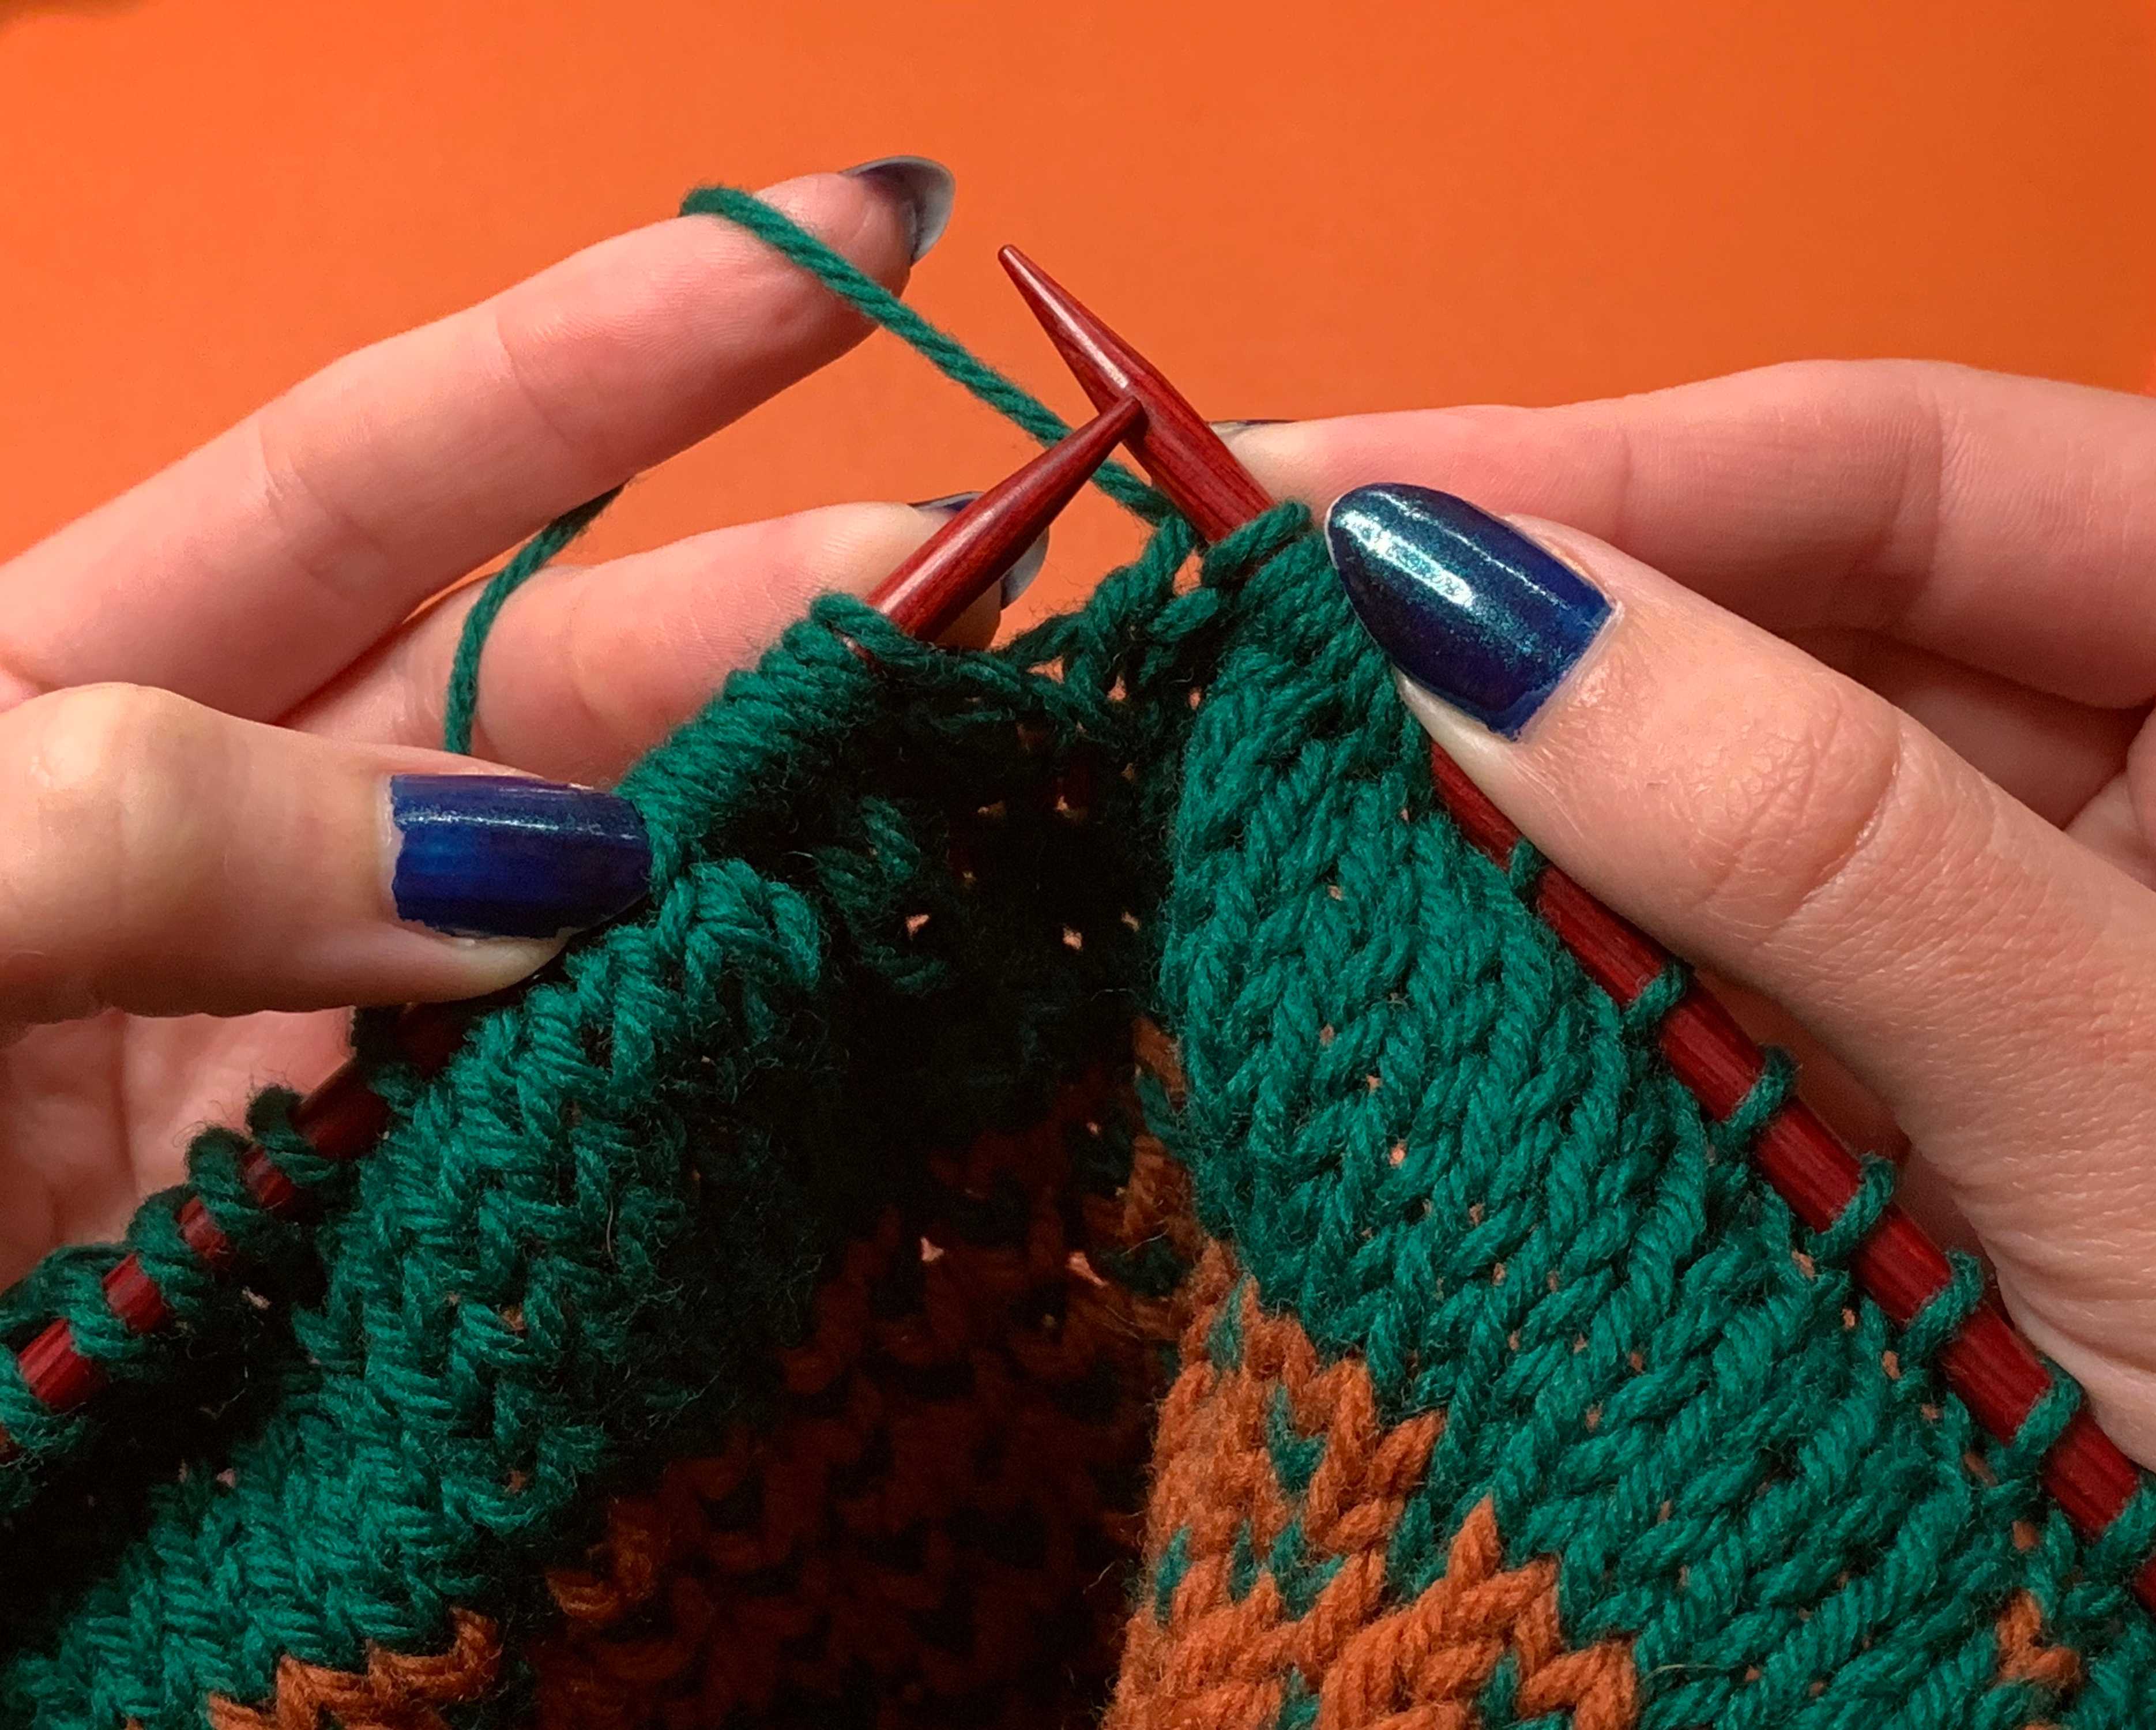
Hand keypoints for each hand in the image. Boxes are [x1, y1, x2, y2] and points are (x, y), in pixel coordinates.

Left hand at [0, 160, 989, 1281]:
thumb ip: (137, 831)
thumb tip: (518, 876)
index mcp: (59, 681)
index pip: (388, 467)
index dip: (627, 351)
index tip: (845, 246)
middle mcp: (212, 837)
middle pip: (547, 686)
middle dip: (782, 603)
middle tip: (1010, 574)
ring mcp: (291, 1046)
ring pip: (590, 913)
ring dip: (780, 843)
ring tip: (983, 772)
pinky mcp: (333, 1249)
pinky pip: (548, 1137)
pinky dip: (685, 1087)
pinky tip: (828, 1022)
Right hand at [1231, 363, 2155, 1617]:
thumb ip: (1833, 852)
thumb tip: (1468, 625)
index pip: (1911, 475)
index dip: (1605, 472)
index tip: (1326, 508)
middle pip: (1788, 614)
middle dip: (1522, 628)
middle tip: (1237, 619)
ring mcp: (2016, 913)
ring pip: (1721, 800)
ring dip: (1510, 795)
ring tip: (1267, 753)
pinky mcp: (1909, 1073)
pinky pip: (1706, 973)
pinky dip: (1559, 963)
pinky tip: (1396, 915)